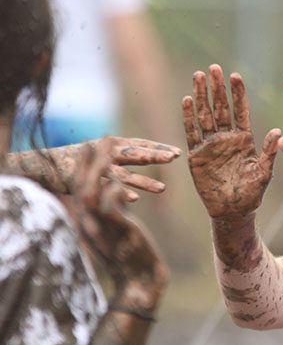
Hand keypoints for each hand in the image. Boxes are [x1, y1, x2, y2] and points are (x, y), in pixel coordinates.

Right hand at [11, 137, 180, 200]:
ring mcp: (95, 170)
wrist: (41, 167)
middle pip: (134, 154)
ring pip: (123, 176)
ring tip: (163, 188)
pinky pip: (104, 190)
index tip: (178, 151)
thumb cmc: (74, 162)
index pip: (139, 144)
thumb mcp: (100, 155)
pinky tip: (134, 199)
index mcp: (110, 145)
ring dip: (143, 182)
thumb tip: (143, 152)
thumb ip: (119, 155)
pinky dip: (118, 193)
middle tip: (176, 157)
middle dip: (155, 156)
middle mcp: (104, 155)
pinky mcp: (84, 185)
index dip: (158, 147)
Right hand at [71, 140, 168, 310]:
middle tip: (92, 141)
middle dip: (88, 164)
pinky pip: (112, 210)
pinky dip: (113, 192)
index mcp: (92, 222)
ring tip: (104, 152)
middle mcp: (92, 224)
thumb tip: (117, 193)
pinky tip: (118, 180)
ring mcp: (103, 228)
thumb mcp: (118, 229)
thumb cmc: (132, 256)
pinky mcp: (118, 233)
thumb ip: (114, 211)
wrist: (140, 282)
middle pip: (83, 188)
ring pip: (94, 194)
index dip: (84, 170)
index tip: (87, 148)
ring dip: (99, 171)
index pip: (83, 191)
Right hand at [183, 65, 279, 219]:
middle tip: (214, 68)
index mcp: (245, 140)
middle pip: (221, 108)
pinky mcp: (197, 155)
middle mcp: (227, 138)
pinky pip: (192, 133)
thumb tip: (278, 132)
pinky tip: (187, 100)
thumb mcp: (264, 172)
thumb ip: (268, 152)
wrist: (233, 212)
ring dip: (201, 96)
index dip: (238, 94)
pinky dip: (189, 117)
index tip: (236, 76)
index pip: (241, 111)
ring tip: (198, 76)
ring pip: (205, 115)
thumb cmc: (252, 193)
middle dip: (218, 88)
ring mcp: (211, 145)